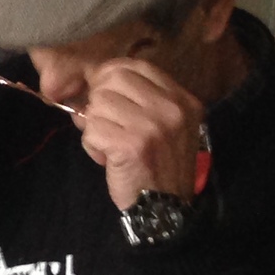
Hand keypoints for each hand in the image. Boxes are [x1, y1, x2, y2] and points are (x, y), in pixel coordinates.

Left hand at [76, 56, 204, 208]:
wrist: (166, 208)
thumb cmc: (158, 164)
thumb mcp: (162, 124)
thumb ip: (135, 98)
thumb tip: (92, 78)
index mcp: (182, 99)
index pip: (135, 66)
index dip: (110, 76)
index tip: (105, 94)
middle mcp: (171, 109)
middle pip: (112, 79)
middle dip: (100, 101)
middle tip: (108, 124)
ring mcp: (152, 126)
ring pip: (97, 105)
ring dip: (95, 127)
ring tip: (112, 145)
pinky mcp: (131, 145)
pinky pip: (91, 130)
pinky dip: (92, 145)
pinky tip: (108, 159)